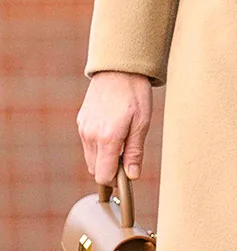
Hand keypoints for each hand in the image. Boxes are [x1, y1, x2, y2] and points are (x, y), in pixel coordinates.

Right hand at [77, 72, 152, 186]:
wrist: (119, 69)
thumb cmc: (134, 94)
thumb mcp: (142, 123)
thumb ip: (135, 152)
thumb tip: (131, 176)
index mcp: (107, 138)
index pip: (103, 176)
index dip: (116, 181)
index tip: (128, 174)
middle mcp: (90, 135)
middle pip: (95, 170)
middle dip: (110, 170)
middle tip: (128, 157)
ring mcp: (83, 128)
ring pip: (91, 158)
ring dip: (104, 158)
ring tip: (122, 141)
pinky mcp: (81, 122)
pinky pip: (88, 144)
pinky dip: (99, 146)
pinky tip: (113, 131)